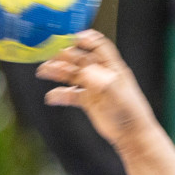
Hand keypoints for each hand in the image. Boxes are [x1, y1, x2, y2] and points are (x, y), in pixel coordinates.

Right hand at [37, 30, 158, 154]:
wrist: (131, 135)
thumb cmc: (130, 113)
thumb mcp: (116, 94)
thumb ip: (101, 80)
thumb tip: (85, 71)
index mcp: (112, 67)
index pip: (98, 45)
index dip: (85, 39)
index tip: (70, 39)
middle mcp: (101, 74)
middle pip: (80, 58)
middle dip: (65, 55)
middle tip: (51, 56)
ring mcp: (93, 87)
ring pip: (72, 74)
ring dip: (57, 71)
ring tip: (44, 71)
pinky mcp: (88, 101)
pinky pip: (70, 94)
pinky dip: (60, 95)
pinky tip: (51, 97)